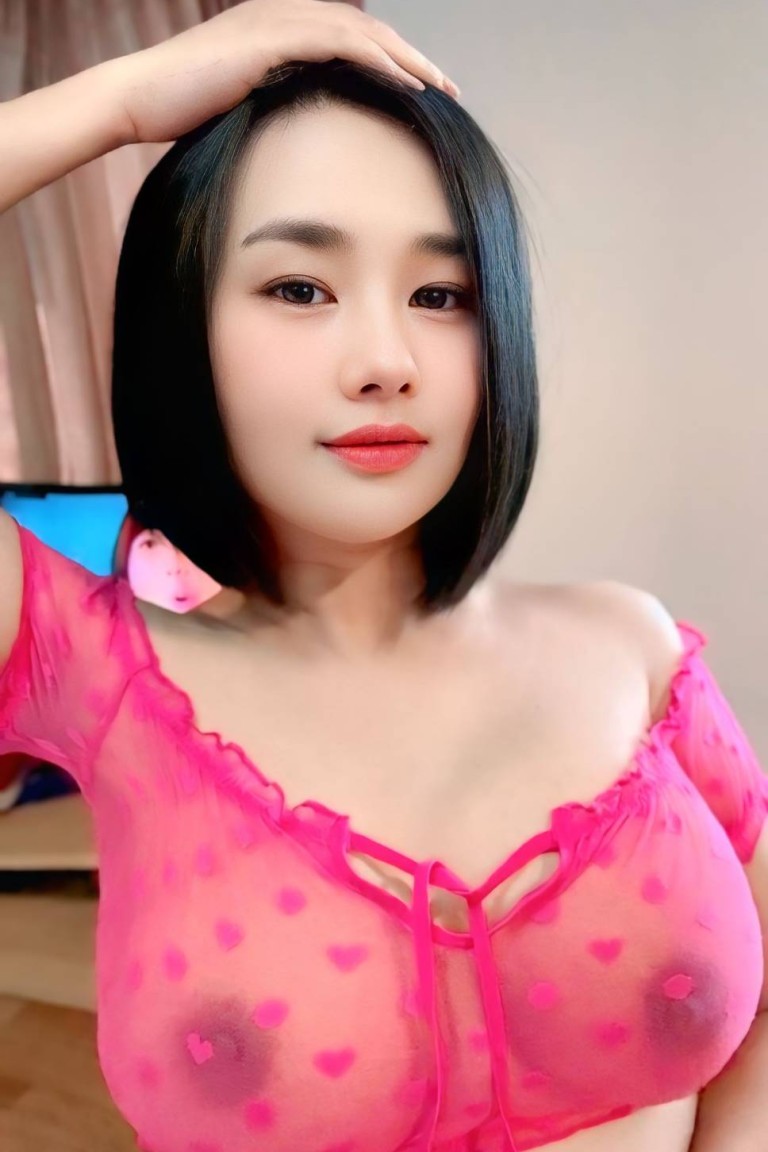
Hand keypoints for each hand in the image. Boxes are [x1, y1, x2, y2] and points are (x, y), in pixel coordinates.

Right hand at [111, 0, 459, 145]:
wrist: (140, 99)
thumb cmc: (183, 112)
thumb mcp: (243, 106)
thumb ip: (278, 105)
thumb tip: (308, 139)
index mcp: (281, 27)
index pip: (352, 39)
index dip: (392, 63)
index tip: (425, 92)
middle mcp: (284, 13)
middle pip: (367, 30)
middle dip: (412, 58)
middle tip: (449, 89)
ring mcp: (278, 19)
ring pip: (362, 31)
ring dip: (405, 58)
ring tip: (439, 87)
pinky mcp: (272, 37)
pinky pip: (339, 42)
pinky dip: (376, 60)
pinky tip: (405, 82)